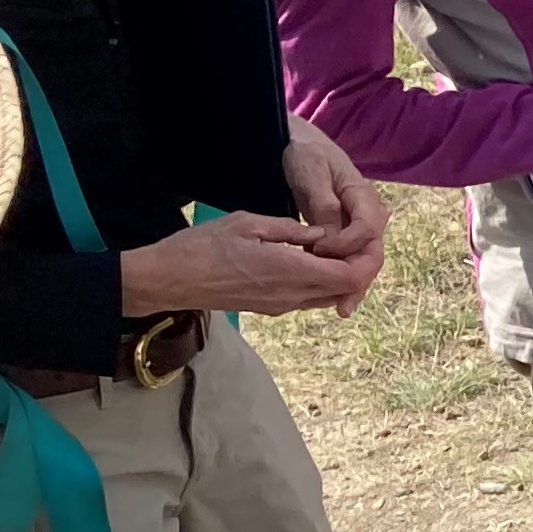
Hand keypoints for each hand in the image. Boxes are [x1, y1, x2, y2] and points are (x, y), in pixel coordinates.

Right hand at [118, 211, 368, 318]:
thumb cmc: (202, 246)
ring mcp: (281, 306)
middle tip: (349, 241)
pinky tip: (306, 259)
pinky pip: (308, 299)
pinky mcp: (270, 309)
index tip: (360, 240)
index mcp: (291, 272)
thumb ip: (290, 229)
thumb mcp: (248, 223)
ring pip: (328, 297)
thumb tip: (321, 234)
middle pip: (345, 291)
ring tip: (329, 248)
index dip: (364, 261)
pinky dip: (318, 282)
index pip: (350, 277)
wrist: (168, 280)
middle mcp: (292, 296)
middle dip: (356, 268)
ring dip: (337, 277)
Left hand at [276, 116, 388, 310]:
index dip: (346, 245)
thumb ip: (322, 204)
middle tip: (344, 303)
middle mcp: (367, 215)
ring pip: (362, 260)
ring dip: (352, 284)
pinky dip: (341, 277)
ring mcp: (357, 226)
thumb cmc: (306, 155)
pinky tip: (332, 296)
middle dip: (359, 278)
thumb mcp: (311, 174)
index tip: (318, 250)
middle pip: (371, 252)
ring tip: (341, 307)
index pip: (367, 229)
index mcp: (363, 197)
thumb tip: (330, 236)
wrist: (301, 146)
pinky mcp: (344, 235)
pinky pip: (347, 259)